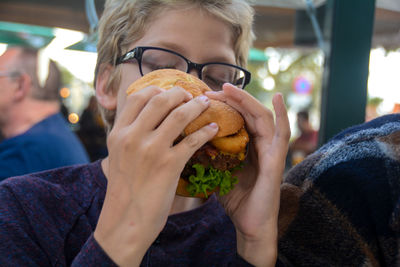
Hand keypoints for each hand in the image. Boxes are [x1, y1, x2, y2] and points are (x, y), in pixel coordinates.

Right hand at [94, 86, 217, 265]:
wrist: (125, 221)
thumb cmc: (125, 190)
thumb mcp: (119, 157)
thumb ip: (130, 136)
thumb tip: (148, 120)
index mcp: (118, 133)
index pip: (138, 97)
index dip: (158, 90)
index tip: (171, 93)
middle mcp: (132, 137)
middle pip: (160, 100)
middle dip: (180, 94)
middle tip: (192, 96)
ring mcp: (151, 150)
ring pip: (179, 115)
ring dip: (197, 106)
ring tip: (206, 105)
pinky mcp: (169, 165)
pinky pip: (192, 140)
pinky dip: (206, 131)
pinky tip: (214, 129)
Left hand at [206, 84, 289, 266]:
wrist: (249, 224)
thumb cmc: (235, 199)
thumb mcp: (217, 172)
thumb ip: (208, 155)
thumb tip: (184, 140)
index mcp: (245, 145)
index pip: (235, 117)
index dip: (222, 104)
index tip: (202, 98)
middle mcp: (259, 144)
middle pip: (247, 112)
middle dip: (230, 99)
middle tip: (211, 90)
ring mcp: (269, 150)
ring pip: (261, 117)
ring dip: (246, 101)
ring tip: (230, 89)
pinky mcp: (276, 160)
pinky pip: (282, 133)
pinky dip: (283, 114)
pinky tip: (278, 97)